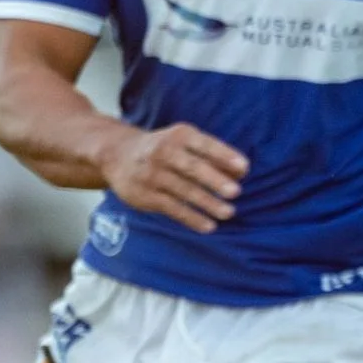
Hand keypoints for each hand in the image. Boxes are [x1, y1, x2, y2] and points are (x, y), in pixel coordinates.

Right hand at [99, 123, 247, 233]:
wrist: (117, 155)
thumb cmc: (164, 149)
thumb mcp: (184, 142)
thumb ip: (211, 155)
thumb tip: (242, 171)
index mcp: (179, 135)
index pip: (204, 144)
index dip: (224, 155)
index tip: (244, 167)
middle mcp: (163, 152)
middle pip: (192, 167)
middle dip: (214, 180)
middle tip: (236, 192)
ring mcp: (152, 174)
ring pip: (183, 190)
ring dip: (207, 203)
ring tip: (228, 212)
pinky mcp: (144, 195)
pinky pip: (171, 208)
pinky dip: (191, 218)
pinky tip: (208, 226)